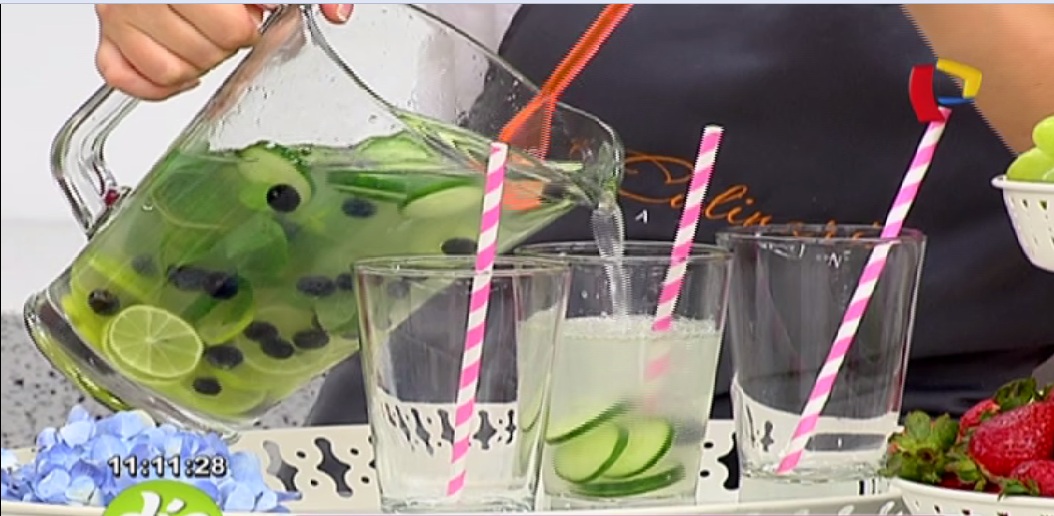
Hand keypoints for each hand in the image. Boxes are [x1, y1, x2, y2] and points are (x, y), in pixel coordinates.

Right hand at [95, 4, 352, 100]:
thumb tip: (337, 12)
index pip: (232, 28)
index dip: (249, 26)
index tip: (251, 14)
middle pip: (204, 51)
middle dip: (226, 45)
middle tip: (229, 25)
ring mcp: (121, 13)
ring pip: (168, 69)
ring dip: (196, 65)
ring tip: (206, 41)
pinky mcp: (106, 34)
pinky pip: (124, 77)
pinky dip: (154, 84)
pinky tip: (180, 68)